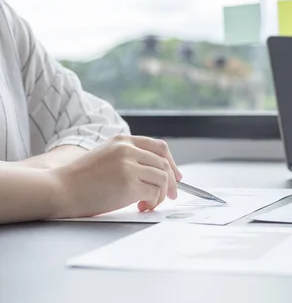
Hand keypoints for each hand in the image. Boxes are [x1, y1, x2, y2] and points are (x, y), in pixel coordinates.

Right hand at [53, 134, 182, 217]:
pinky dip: (153, 202)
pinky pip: (154, 193)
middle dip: (172, 182)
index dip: (172, 163)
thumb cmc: (80, 178)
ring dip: (161, 194)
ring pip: (163, 179)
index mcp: (123, 140)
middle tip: (172, 195)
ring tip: (148, 203)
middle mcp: (127, 149)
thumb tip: (156, 172)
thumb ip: (128, 157)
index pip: (160, 147)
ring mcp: (128, 166)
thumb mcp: (105, 155)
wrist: (59, 189)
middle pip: (164, 164)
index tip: (176, 176)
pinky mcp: (128, 184)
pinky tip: (142, 206)